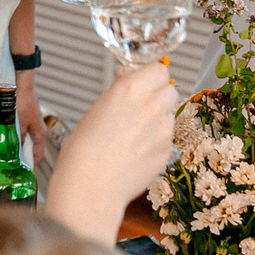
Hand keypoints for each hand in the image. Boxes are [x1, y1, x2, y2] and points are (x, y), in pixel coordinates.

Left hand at [15, 70, 44, 166]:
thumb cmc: (22, 102)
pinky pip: (22, 129)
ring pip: (26, 138)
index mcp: (40, 133)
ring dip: (18, 143)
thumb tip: (16, 151)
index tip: (24, 170)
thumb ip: (18, 138)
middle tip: (12, 161)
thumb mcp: (18, 124)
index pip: (38, 154)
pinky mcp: (27, 114)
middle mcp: (38, 128)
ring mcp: (33, 121)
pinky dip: (16, 134)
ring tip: (8, 149)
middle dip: (23, 154)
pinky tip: (8, 134)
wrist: (21, 83)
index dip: (31, 163)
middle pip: (32, 146)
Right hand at [47, 61, 178, 243]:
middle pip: (170, 90)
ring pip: (170, 115)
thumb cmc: (84, 151)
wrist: (91, 185)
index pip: (159, 69)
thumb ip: (119, 94)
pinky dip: (157, 142)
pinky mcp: (167, 151)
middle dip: (159, 96)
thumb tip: (127, 84)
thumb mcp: (96, 109)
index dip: (152, 76)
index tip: (144, 81)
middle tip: (142, 106)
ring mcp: (162, 130)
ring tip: (136, 134)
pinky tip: (137, 151)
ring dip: (159, 119)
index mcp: (130, 89)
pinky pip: (168, 139)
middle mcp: (151, 106)